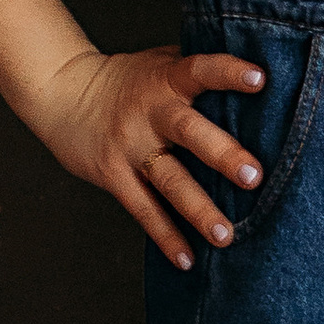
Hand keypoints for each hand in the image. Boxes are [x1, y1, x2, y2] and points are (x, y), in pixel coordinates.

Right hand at [31, 45, 268, 264]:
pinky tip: (187, 260)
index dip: (229, 72)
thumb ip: (199, 72)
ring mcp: (131, 146)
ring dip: (199, 210)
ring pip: (169, 180)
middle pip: (188, 131)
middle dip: (222, 154)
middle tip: (253, 176)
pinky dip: (166, 236)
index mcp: (166, 79)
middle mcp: (150, 112)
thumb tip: (263, 73)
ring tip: (226, 236)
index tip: (261, 78)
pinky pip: (143, 209)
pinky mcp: (113, 175)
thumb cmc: (129, 79)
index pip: (201, 70)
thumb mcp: (161, 63)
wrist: (61, 91)